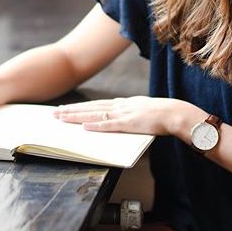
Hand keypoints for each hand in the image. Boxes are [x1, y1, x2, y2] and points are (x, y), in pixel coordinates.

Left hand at [53, 96, 203, 136]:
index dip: (80, 107)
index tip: (66, 109)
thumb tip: (118, 119)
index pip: (97, 104)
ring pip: (95, 114)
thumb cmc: (162, 115)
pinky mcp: (129, 123)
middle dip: (72, 110)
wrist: (176, 113)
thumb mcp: (142, 111)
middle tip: (55, 113)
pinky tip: (84, 126)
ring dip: (77, 116)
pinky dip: (96, 125)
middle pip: (91, 107)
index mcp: (123, 103)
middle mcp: (120, 106)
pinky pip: (109, 125)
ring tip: (62, 118)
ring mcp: (124, 114)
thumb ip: (129, 114)